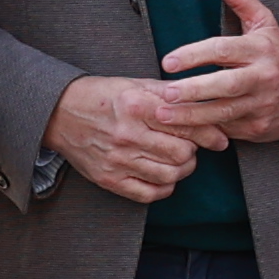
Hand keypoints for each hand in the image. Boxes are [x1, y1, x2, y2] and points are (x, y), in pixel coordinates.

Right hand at [44, 72, 207, 204]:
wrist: (60, 112)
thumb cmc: (104, 96)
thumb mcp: (137, 85)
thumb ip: (171, 94)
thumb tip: (207, 104)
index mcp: (137, 106)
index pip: (186, 125)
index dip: (209, 134)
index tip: (219, 139)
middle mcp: (127, 134)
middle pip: (181, 154)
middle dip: (193, 152)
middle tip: (190, 146)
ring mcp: (117, 160)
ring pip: (169, 176)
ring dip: (181, 170)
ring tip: (178, 160)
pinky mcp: (108, 179)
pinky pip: (149, 194)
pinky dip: (164, 188)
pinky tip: (163, 176)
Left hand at [160, 0, 278, 145]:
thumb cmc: (277, 53)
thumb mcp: (264, 23)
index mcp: (260, 49)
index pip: (223, 50)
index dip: (194, 55)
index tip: (168, 61)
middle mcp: (262, 77)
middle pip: (224, 85)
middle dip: (193, 90)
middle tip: (166, 92)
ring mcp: (260, 105)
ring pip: (222, 112)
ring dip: (191, 116)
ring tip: (163, 115)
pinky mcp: (257, 127)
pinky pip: (226, 129)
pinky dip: (203, 130)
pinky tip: (182, 130)